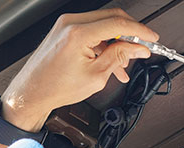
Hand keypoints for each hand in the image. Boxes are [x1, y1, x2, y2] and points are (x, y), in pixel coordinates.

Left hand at [1, 8, 158, 132]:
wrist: (32, 93)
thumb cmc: (55, 87)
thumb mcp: (95, 76)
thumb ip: (119, 57)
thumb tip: (136, 48)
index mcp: (78, 33)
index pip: (119, 23)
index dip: (140, 30)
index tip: (151, 38)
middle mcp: (71, 23)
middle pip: (112, 18)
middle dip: (130, 33)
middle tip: (141, 48)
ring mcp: (66, 25)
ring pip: (102, 25)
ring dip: (117, 41)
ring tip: (123, 64)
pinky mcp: (64, 31)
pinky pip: (91, 31)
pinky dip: (103, 44)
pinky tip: (110, 62)